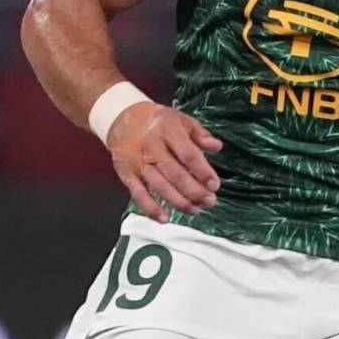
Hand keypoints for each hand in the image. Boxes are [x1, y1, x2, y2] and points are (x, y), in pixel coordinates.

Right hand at [102, 96, 222, 217]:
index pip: (188, 154)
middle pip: (175, 173)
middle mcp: (151, 146)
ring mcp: (138, 161)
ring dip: (178, 201)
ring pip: (159, 186)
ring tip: (194, 210)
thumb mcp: (181, 119)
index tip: (214, 185)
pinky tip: (164, 218)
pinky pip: (139, 194)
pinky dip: (151, 208)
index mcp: (167, 130)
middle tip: (209, 202)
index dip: (202, 172)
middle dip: (194, 191)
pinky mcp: (127, 174)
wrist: (122, 119)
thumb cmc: (157, 122)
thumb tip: (216, 147)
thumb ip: (199, 134)